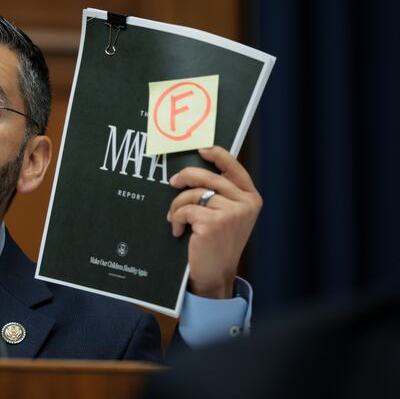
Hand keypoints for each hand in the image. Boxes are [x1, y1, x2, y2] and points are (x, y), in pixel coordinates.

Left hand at [167, 146, 261, 298]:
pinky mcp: (214, 222)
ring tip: (175, 218)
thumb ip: (220, 195)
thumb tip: (194, 171)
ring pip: (193, 194)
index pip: (235, 168)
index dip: (218, 155)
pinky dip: (177, 218)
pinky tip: (179, 231)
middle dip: (186, 177)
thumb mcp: (227, 216)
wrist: (215, 275)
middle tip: (173, 182)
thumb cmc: (217, 244)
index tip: (201, 149)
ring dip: (177, 205)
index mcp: (251, 198)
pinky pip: (185, 209)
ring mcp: (232, 213)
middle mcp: (245, 204)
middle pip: (208, 177)